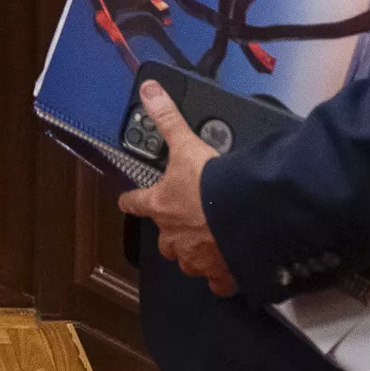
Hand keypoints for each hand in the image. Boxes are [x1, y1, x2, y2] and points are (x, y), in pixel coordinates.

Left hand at [115, 82, 237, 296]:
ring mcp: (196, 258)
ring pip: (186, 260)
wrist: (243, 216)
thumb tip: (149, 89)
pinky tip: (227, 270)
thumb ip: (168, 118)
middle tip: (181, 222)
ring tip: (204, 243)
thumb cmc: (211, 184)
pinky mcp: (220, 274)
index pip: (136, 203)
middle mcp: (173, 236)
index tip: (125, 201)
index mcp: (161, 207)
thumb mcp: (186, 145)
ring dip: (192, 253)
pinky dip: (220, 276)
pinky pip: (216, 281)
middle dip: (169, 232)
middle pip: (163, 239)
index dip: (130, 200)